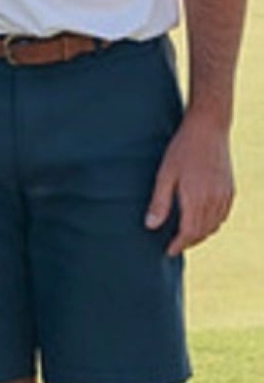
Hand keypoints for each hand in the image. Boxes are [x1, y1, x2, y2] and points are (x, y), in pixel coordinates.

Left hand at [145, 108, 234, 255]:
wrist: (209, 130)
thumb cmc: (182, 150)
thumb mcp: (165, 175)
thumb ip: (159, 202)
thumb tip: (151, 226)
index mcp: (196, 199)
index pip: (189, 232)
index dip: (179, 245)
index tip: (168, 252)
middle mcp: (214, 201)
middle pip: (203, 232)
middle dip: (188, 242)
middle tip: (174, 246)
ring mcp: (225, 196)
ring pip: (215, 225)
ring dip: (201, 234)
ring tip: (185, 236)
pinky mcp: (230, 190)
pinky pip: (223, 215)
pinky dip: (213, 223)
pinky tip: (202, 221)